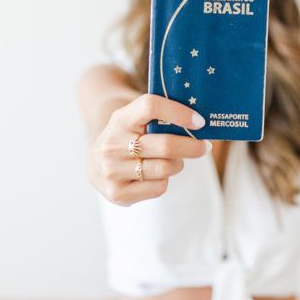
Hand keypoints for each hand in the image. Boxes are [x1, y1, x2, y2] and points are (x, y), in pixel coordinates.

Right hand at [87, 93, 209, 205]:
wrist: (95, 164)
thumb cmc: (127, 138)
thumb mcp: (134, 121)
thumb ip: (158, 117)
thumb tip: (199, 120)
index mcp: (120, 119)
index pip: (150, 106)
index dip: (178, 112)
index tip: (199, 121)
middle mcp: (112, 144)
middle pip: (165, 145)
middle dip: (192, 146)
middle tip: (204, 147)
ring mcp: (112, 170)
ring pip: (165, 168)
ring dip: (177, 164)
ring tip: (175, 161)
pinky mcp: (117, 193)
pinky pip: (158, 187)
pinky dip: (164, 181)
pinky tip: (156, 176)